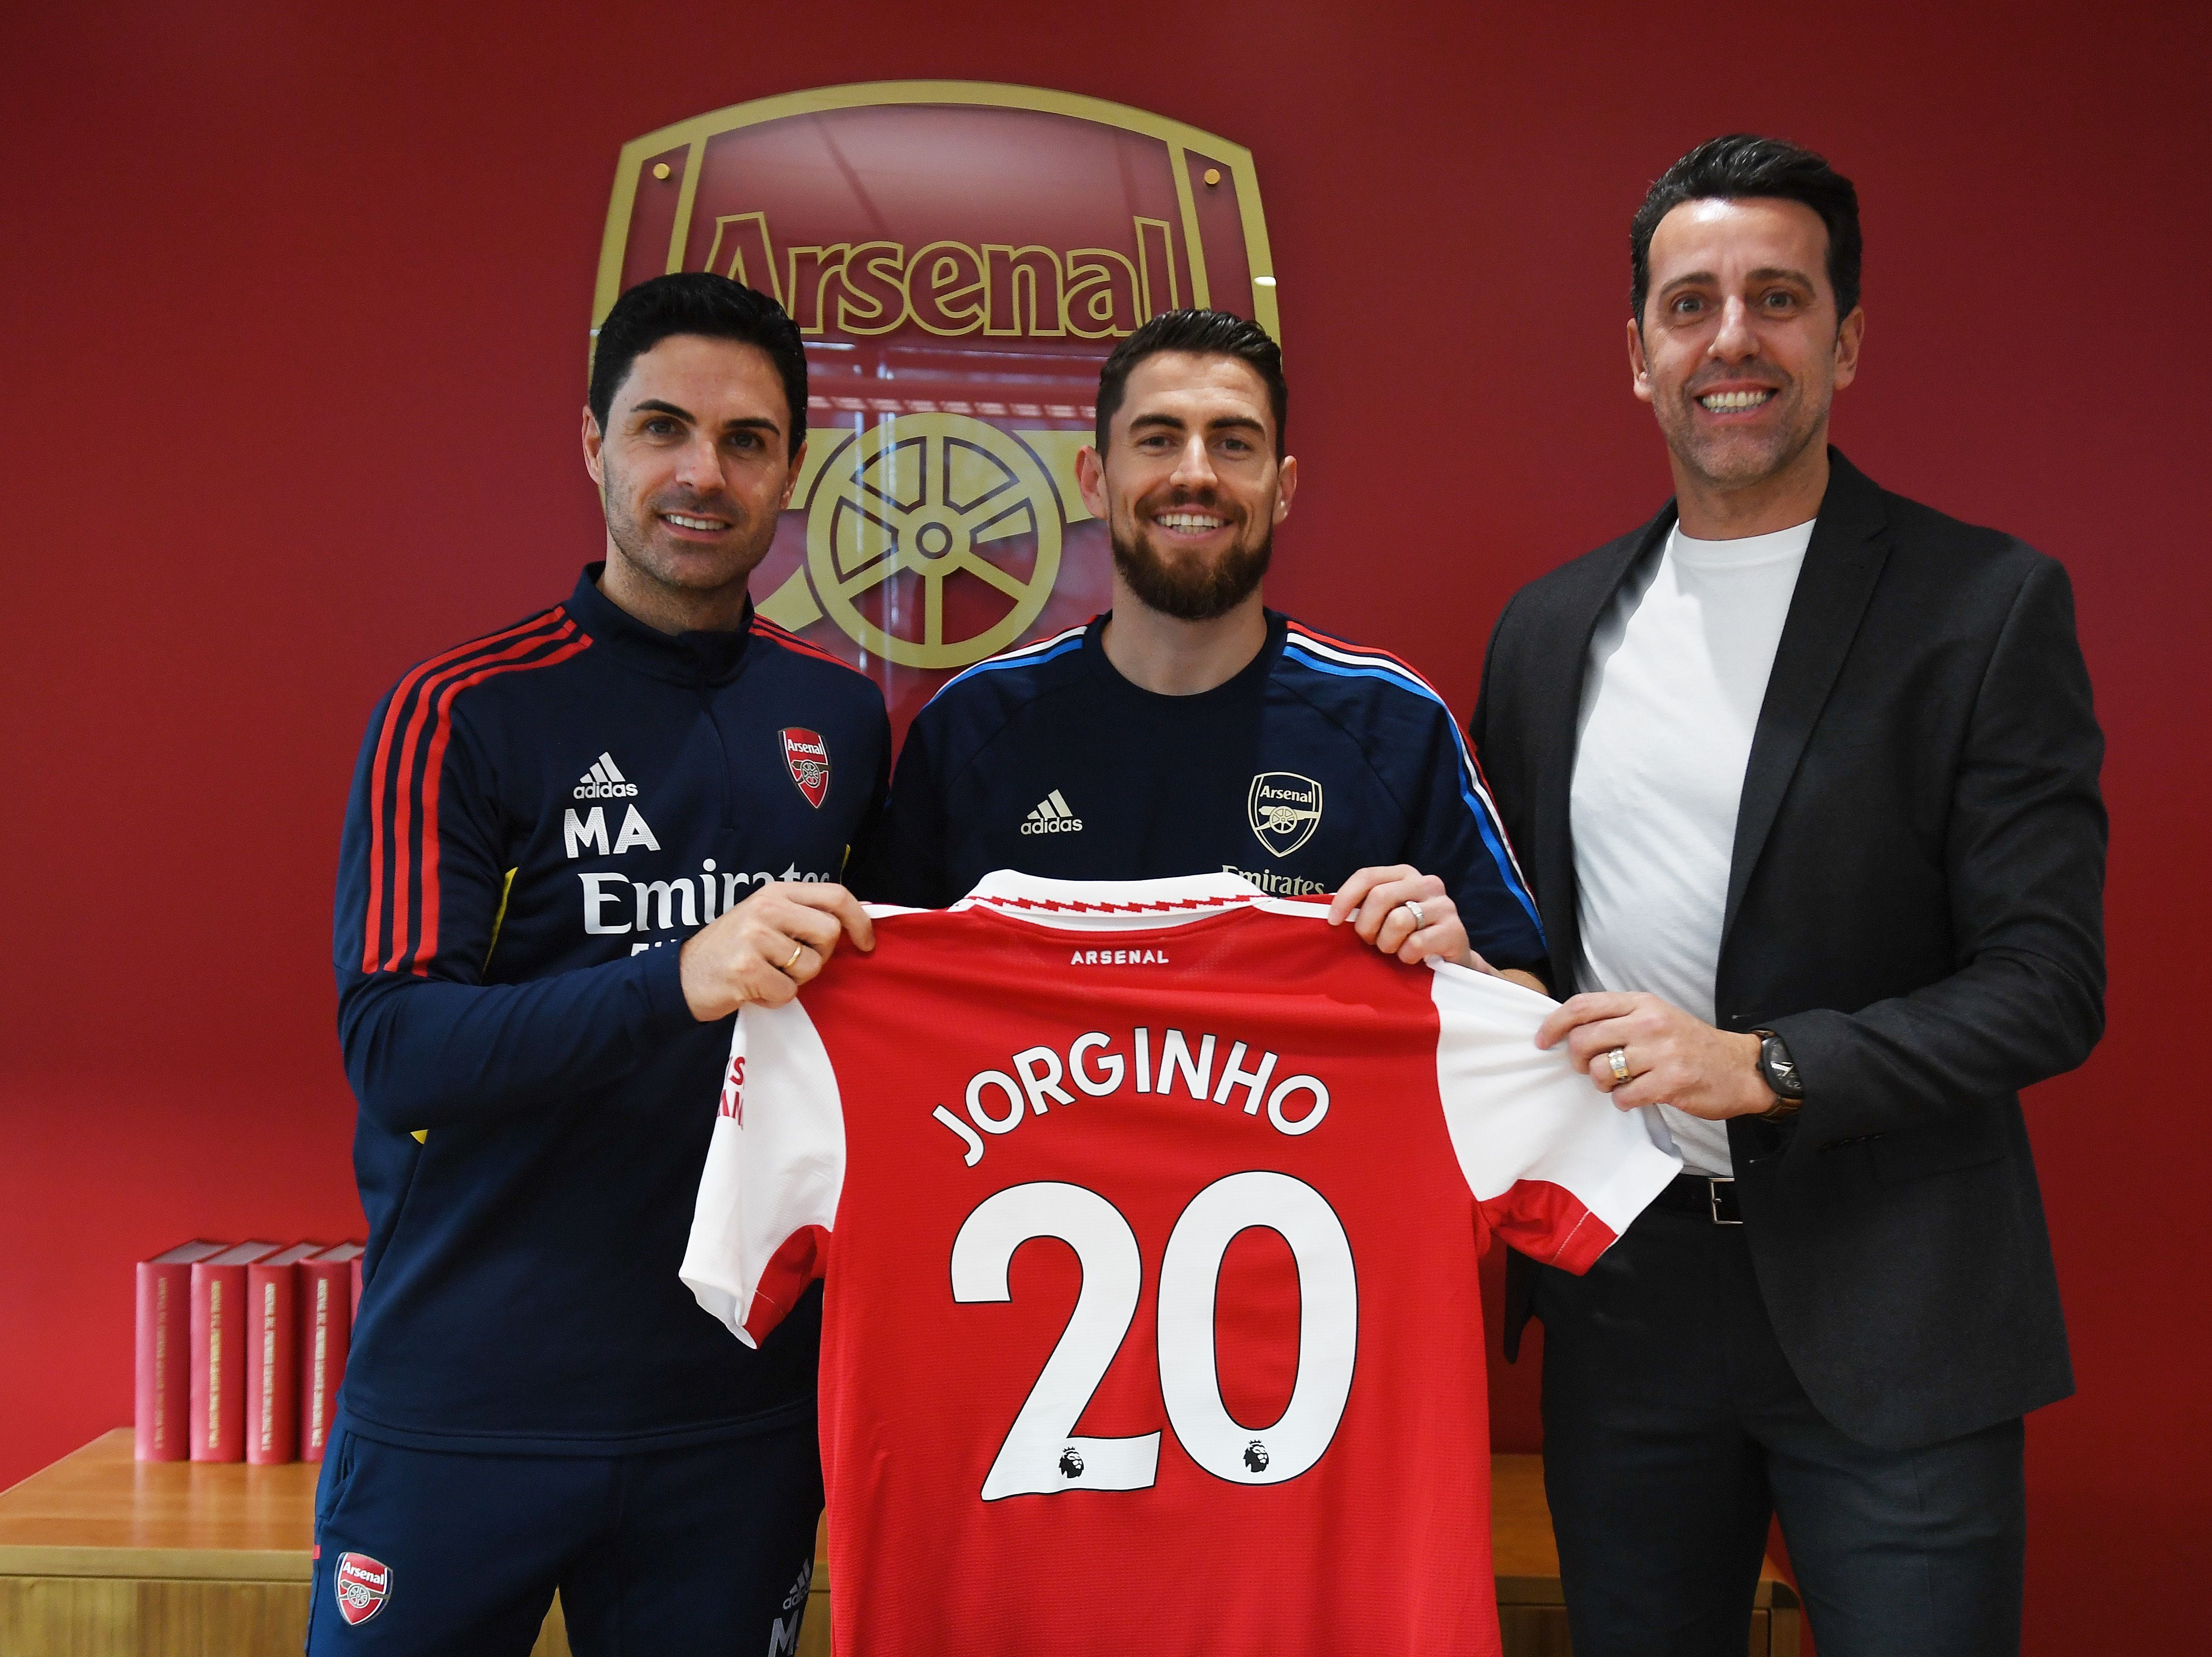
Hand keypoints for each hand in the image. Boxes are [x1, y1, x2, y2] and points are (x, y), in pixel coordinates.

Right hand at [678, 882, 873, 1020]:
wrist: (682, 976)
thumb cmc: (731, 950)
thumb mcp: (766, 919)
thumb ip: (802, 916)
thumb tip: (855, 924)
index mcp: (775, 892)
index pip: (835, 895)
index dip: (860, 920)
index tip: (867, 944)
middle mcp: (766, 907)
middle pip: (829, 933)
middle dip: (820, 957)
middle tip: (792, 964)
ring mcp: (755, 936)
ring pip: (811, 966)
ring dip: (794, 981)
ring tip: (766, 976)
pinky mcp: (746, 968)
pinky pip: (788, 992)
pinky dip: (775, 999)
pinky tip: (754, 990)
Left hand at [1327, 866, 1476, 967]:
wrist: (1451, 959)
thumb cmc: (1409, 935)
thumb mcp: (1386, 915)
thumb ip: (1365, 907)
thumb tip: (1332, 913)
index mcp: (1405, 874)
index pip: (1367, 876)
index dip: (1345, 898)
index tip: (1333, 921)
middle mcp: (1427, 883)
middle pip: (1380, 897)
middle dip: (1367, 926)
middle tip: (1371, 942)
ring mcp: (1444, 905)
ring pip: (1398, 921)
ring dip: (1388, 944)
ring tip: (1395, 949)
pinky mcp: (1455, 930)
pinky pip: (1415, 944)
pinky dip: (1406, 956)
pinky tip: (1412, 958)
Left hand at [1533, 991, 1774, 1118]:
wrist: (1740, 1067)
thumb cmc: (1689, 1044)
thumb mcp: (1654, 1016)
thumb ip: (1617, 1018)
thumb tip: (1568, 1029)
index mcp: (1641, 1002)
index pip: (1582, 1006)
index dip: (1554, 1025)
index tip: (1543, 1041)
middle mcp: (1649, 1022)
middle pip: (1584, 1040)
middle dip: (1577, 1061)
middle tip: (1588, 1069)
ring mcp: (1661, 1051)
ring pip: (1600, 1071)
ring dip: (1603, 1084)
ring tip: (1621, 1082)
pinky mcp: (1671, 1081)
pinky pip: (1623, 1096)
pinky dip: (1623, 1101)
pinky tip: (1636, 1096)